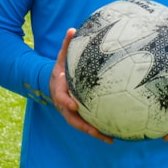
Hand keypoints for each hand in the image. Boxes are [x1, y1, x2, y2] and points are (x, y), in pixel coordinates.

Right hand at [49, 28, 112, 143]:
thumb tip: (72, 29)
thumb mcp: (61, 57)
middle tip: (94, 130)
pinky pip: (88, 125)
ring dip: (93, 133)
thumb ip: (66, 45)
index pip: (61, 97)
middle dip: (82, 125)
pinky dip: (98, 132)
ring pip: (80, 126)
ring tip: (109, 138)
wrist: (54, 82)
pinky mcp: (78, 117)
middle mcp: (64, 105)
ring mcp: (70, 113)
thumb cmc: (61, 68)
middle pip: (71, 118)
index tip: (73, 104)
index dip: (65, 102)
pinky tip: (113, 137)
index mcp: (59, 90)